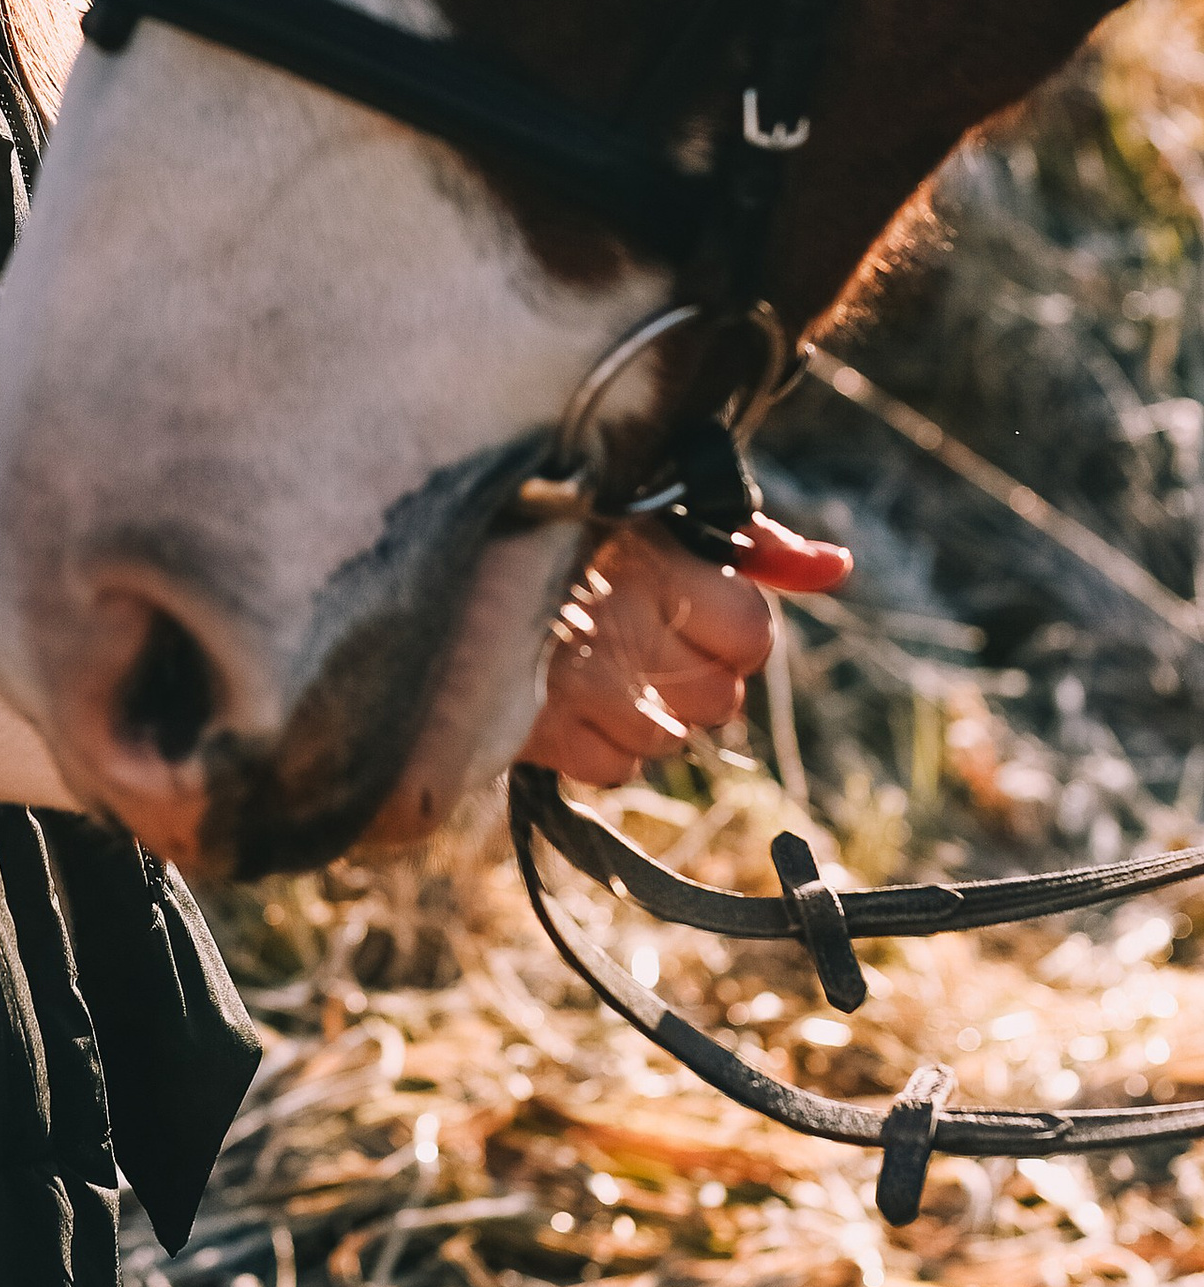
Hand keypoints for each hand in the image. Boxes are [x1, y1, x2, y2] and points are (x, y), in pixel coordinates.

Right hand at [531, 513, 850, 789]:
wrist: (449, 566)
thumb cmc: (572, 536)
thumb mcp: (659, 519)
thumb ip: (755, 544)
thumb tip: (837, 567)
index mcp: (657, 563)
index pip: (752, 638)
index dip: (732, 631)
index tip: (693, 611)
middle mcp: (622, 626)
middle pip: (719, 701)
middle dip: (692, 678)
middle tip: (643, 641)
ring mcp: (579, 686)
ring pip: (671, 741)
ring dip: (646, 714)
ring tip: (604, 668)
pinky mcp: (538, 732)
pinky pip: (616, 768)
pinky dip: (600, 745)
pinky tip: (572, 701)